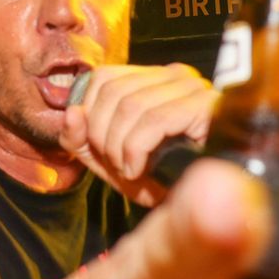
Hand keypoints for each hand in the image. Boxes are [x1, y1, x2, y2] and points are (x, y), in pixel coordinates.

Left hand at [60, 64, 215, 206]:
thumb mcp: (111, 162)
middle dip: (102, 136)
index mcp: (154, 79)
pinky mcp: (207, 106)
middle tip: (116, 167)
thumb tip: (71, 113)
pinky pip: (155, 121)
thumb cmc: (162, 181)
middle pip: (113, 91)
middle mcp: (176, 75)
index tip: (99, 150)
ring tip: (129, 171)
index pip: (104, 77)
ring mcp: (194, 88)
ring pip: (131, 106)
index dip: (90, 115)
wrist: (202, 204)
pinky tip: (139, 170)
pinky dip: (136, 150)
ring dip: (119, 147)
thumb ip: (83, 139)